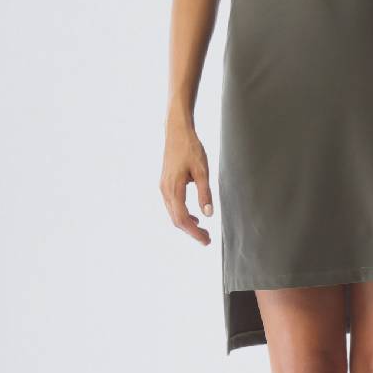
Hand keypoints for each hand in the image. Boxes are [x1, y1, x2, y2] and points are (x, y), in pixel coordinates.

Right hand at [160, 120, 213, 245]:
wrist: (176, 132)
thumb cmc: (190, 148)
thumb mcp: (202, 170)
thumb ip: (205, 193)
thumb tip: (208, 214)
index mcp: (173, 189)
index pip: (182, 219)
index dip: (194, 233)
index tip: (206, 240)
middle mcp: (165, 191)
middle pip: (176, 220)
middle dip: (191, 232)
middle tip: (207, 239)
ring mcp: (163, 187)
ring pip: (173, 214)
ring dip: (187, 225)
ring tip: (202, 231)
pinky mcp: (165, 184)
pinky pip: (172, 206)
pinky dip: (182, 215)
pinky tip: (194, 217)